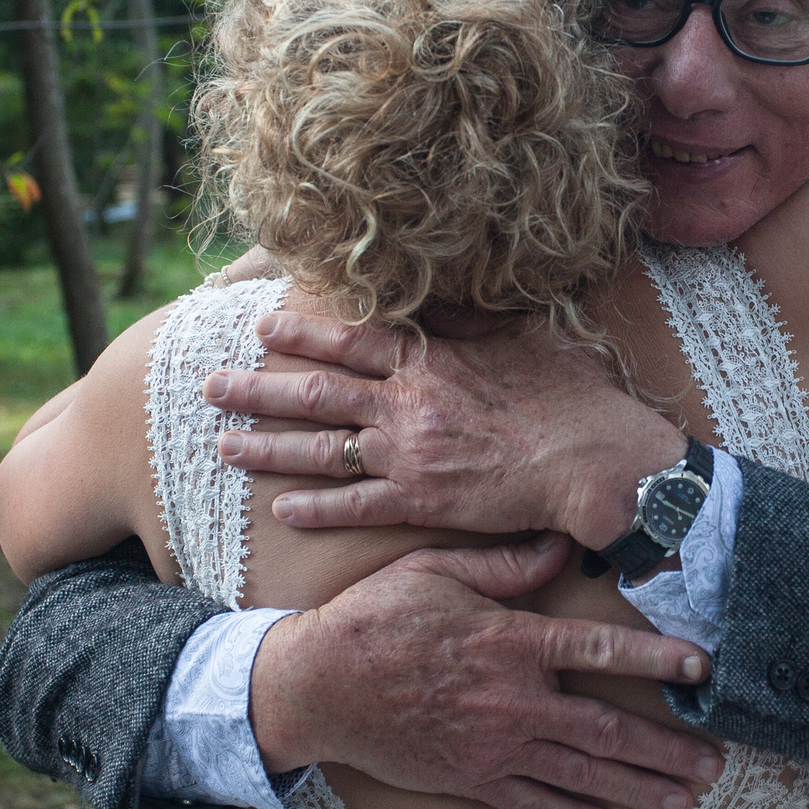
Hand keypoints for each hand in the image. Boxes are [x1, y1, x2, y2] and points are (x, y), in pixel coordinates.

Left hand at [206, 310, 685, 545]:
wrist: (594, 460)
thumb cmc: (574, 395)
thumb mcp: (526, 336)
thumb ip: (474, 321)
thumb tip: (442, 299)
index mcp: (431, 359)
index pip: (352, 340)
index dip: (303, 333)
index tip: (264, 326)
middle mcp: (407, 404)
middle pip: (316, 392)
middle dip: (258, 389)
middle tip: (213, 386)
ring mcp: (408, 454)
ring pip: (320, 449)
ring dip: (267, 447)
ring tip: (224, 445)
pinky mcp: (421, 501)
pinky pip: (353, 506)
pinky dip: (314, 507)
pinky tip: (280, 509)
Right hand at [250, 534, 721, 808]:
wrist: (315, 686)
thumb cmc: (375, 619)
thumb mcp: (438, 571)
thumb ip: (506, 564)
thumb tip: (562, 545)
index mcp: (511, 642)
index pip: (600, 651)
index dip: (657, 660)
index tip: (703, 669)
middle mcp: (513, 700)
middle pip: (607, 729)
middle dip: (667, 748)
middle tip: (715, 764)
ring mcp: (494, 746)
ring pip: (581, 774)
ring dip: (639, 790)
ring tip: (687, 805)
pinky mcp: (471, 778)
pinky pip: (534, 803)